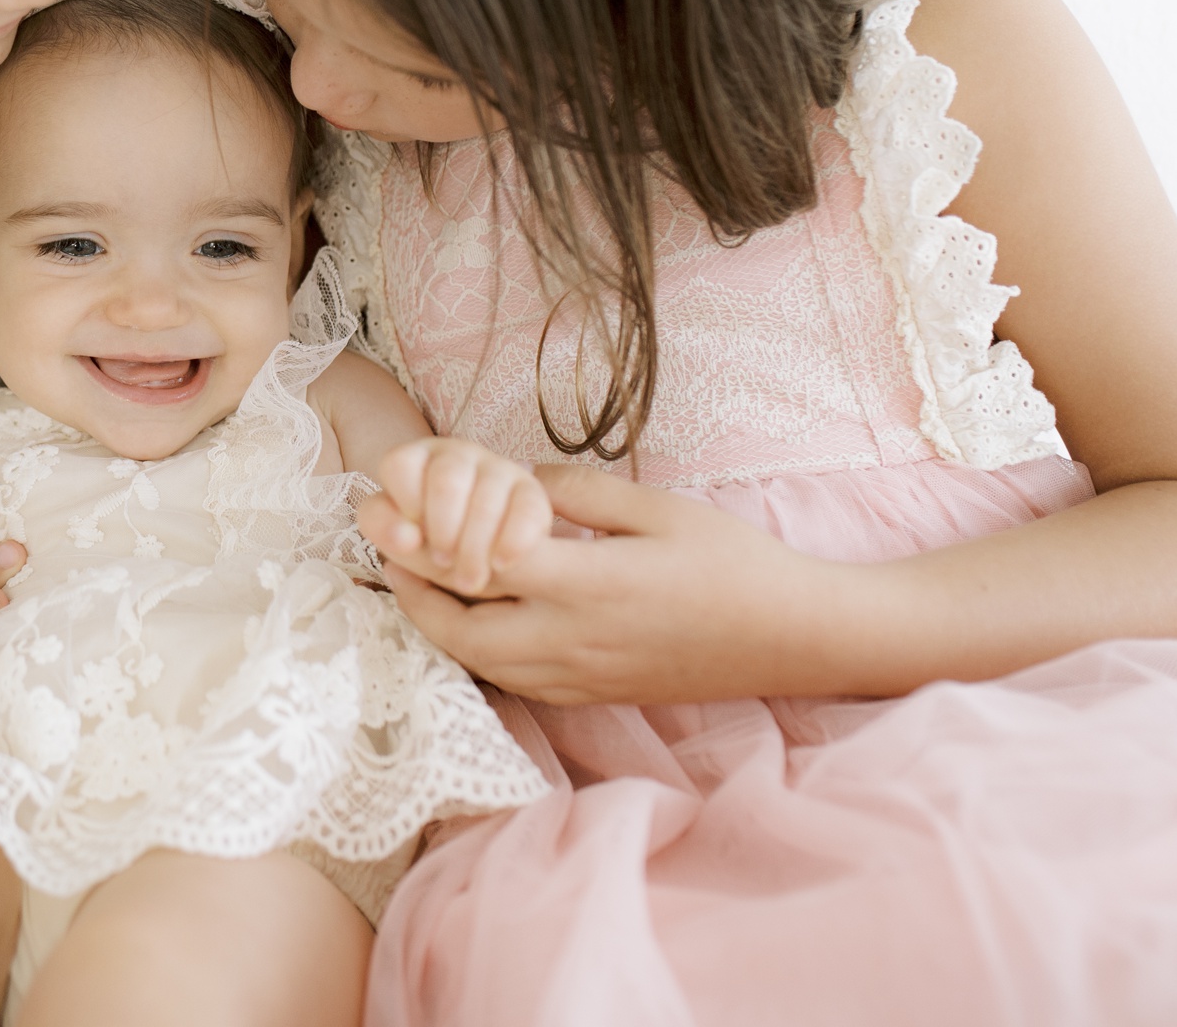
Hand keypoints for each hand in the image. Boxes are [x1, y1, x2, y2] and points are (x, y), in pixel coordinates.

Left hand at [360, 437, 553, 595]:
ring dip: (475, 543)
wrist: (486, 558)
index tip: (412, 539)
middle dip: (442, 529)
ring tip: (468, 579)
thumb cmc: (434, 544)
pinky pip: (526, 508)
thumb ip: (387, 530)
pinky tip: (501, 564)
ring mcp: (497, 468)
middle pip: (446, 478)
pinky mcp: (531, 491)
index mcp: (416, 461)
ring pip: (486, 494)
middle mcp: (456, 456)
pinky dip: (513, 540)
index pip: (399, 466)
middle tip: (442, 564)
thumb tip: (405, 537)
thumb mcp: (403, 540)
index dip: (403, 505)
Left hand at [375, 463, 860, 705]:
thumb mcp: (657, 508)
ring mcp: (580, 677)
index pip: (479, 568)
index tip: (385, 511)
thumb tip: (519, 483)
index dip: (422, 540)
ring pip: (481, 663)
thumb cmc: (731, 562)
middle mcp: (573, 642)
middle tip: (384, 550)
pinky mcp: (592, 694)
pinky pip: (513, 678)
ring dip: (439, 624)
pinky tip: (472, 614)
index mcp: (588, 586)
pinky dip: (477, 648)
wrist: (792, 637)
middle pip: (462, 632)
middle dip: (412, 593)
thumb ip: (578, 495)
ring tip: (413, 579)